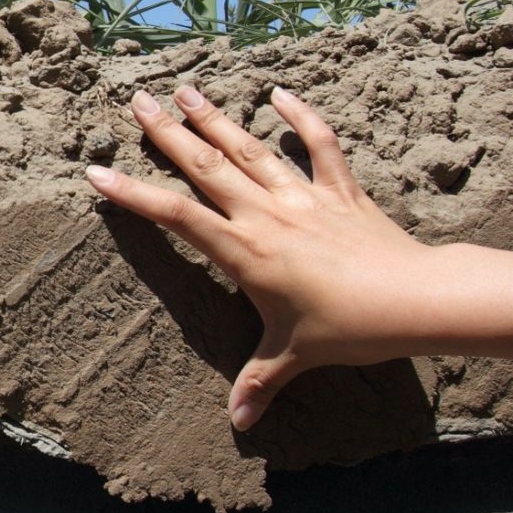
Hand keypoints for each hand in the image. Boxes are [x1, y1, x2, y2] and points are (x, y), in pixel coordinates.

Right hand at [84, 85, 441, 429]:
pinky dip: (302, 116)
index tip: (97, 173)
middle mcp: (266, 215)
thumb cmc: (349, 329)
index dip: (133, 195)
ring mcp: (304, 198)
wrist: (415, 300)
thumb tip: (238, 424)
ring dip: (216, 117)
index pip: (176, 216)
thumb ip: (258, 383)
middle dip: (168, 133)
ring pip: (250, 148)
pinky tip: (282, 92)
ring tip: (187, 89)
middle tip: (138, 101)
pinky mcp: (341, 192)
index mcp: (244, 252)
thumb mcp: (293, 357)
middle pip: (206, 166)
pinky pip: (320, 145)